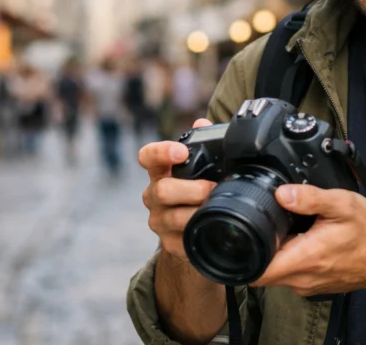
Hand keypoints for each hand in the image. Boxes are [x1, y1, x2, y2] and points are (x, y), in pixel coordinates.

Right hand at [139, 118, 216, 260]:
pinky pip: (181, 241)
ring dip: (197, 213)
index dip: (161, 152)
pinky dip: (198, 234)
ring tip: (216, 209)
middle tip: (212, 189)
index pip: (148, 156)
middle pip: (162, 190)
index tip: (182, 152)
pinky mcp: (169, 243)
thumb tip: (203, 122)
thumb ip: (202, 143)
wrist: (197, 228)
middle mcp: (154, 195)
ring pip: (172, 217)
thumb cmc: (199, 189)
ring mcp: (159, 220)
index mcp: (161, 171)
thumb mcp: (202, 166)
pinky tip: (211, 228)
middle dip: (191, 189)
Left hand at [253, 184, 365, 296]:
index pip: (257, 270)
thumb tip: (282, 193)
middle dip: (257, 249)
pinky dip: (288, 259)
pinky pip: (289, 275)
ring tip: (285, 231)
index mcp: (303, 258)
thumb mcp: (341, 205)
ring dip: (274, 254)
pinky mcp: (312, 286)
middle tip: (266, 225)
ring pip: (274, 272)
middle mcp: (300, 278)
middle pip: (260, 270)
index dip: (242, 254)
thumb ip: (310, 198)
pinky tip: (299, 241)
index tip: (240, 235)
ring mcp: (306, 285)